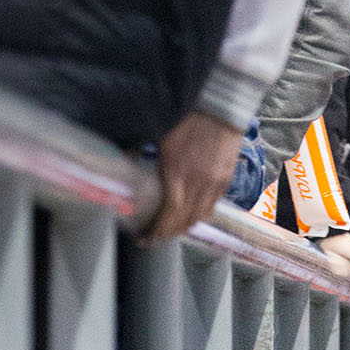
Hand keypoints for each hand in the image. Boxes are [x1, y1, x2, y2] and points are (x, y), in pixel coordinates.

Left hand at [142, 111, 243, 242]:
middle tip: (153, 238)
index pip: (169, 216)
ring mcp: (214, 186)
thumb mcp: (161, 138)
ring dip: (183, 227)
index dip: (157, 233)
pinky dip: (198, 215)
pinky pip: (211, 207)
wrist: (221, 109)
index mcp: (178, 174)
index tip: (144, 240)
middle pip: (184, 222)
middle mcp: (198, 185)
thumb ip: (143, 153)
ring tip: (170, 229)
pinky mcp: (225, 182)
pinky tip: (189, 214)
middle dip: (168, 234)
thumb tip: (123, 162)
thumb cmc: (189, 120)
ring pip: (199, 218)